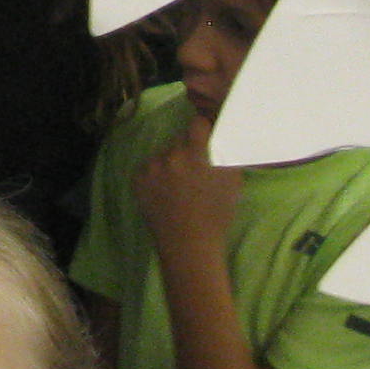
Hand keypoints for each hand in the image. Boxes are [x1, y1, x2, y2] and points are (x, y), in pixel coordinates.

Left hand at [133, 112, 241, 251]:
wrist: (189, 246)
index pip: (197, 122)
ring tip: (178, 185)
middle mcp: (170, 155)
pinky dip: (156, 175)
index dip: (203, 129)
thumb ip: (225, 153)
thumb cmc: (217, 214)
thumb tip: (221, 135)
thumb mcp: (232, 180)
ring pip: (163, 154)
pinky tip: (165, 192)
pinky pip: (148, 168)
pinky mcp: (137, 179)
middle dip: (187, 149)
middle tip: (194, 169)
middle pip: (179, 139)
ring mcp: (150, 167)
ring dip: (170, 162)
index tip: (206, 137)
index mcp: (195, 152)